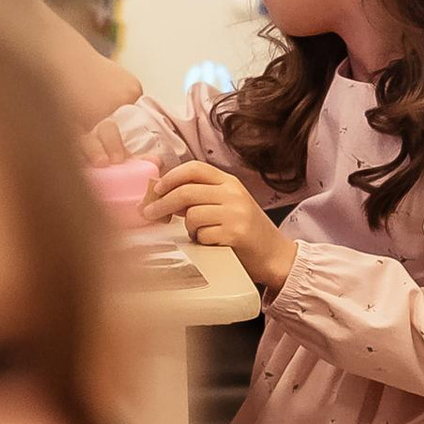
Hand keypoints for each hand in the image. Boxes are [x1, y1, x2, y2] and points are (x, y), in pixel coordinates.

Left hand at [149, 162, 293, 294]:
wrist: (275, 255)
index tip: (156, 189)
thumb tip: (163, 194)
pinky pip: (202, 235)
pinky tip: (214, 243)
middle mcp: (233, 194)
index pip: (194, 169)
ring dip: (189, 228)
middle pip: (186, 192)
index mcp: (230, 182)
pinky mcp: (235, 233)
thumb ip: (201, 196)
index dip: (171, 177)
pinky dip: (201, 241)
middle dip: (161, 204)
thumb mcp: (228, 204)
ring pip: (192, 215)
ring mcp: (235, 213)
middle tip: (148, 213)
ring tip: (201, 234)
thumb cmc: (246, 230)